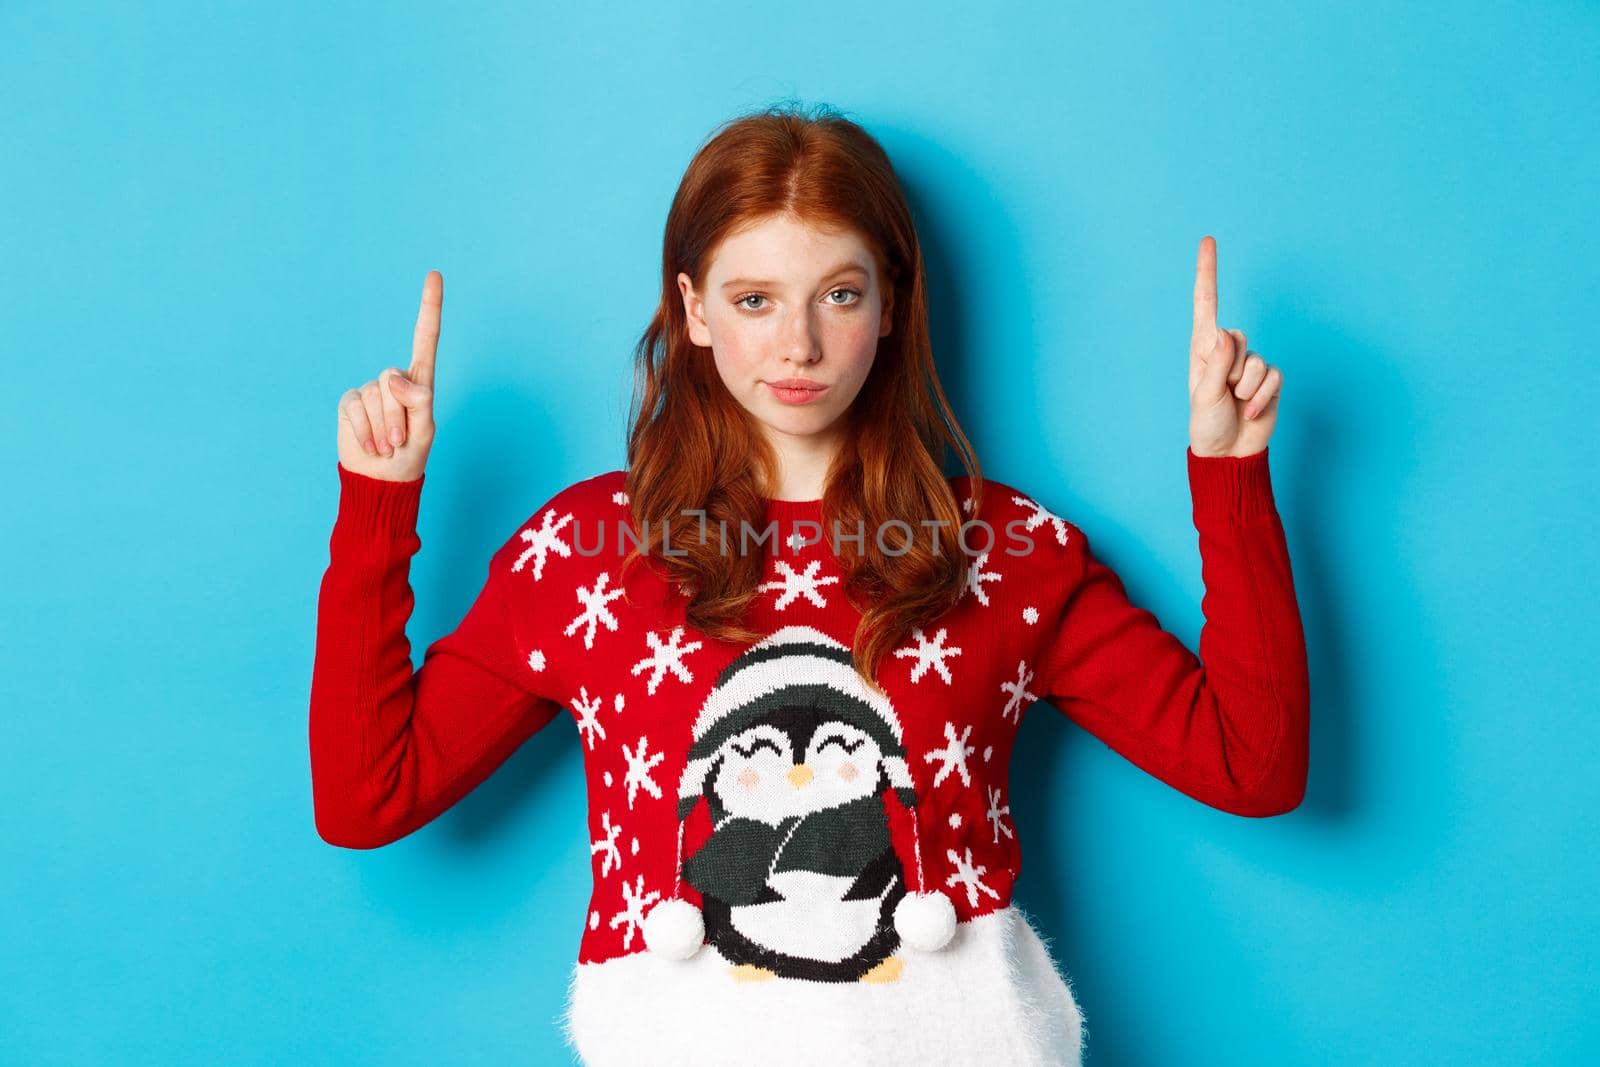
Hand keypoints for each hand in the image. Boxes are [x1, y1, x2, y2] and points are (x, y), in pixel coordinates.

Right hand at [336, 271, 441, 481]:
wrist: (381, 480)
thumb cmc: (410, 456)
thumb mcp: (425, 431)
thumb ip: (418, 401)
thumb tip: (392, 379)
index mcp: (420, 381)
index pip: (426, 338)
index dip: (429, 306)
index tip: (435, 274)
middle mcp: (393, 380)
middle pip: (393, 382)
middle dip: (398, 417)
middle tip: (401, 441)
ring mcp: (369, 390)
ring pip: (375, 397)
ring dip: (383, 429)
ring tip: (388, 446)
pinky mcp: (350, 402)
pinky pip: (356, 409)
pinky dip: (365, 432)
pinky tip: (371, 446)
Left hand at [1187, 236, 1281, 457]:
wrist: (1229, 453)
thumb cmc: (1207, 425)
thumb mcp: (1203, 395)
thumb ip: (1215, 364)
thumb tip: (1225, 331)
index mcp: (1203, 348)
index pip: (1206, 303)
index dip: (1208, 271)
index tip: (1208, 240)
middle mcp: (1227, 351)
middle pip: (1239, 338)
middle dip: (1232, 370)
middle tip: (1222, 393)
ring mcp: (1250, 365)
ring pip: (1258, 362)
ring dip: (1247, 389)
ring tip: (1235, 404)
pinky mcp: (1270, 380)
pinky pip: (1274, 377)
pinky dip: (1262, 399)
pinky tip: (1250, 412)